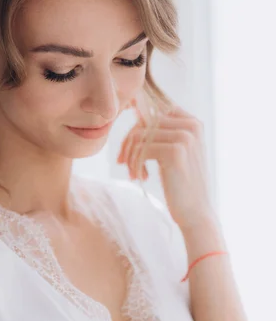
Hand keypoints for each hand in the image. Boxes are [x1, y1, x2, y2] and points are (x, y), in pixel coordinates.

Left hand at [117, 103, 217, 234]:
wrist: (196, 213)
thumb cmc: (181, 183)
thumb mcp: (175, 151)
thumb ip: (161, 131)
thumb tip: (134, 108)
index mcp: (192, 122)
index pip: (155, 107)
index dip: (136, 121)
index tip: (129, 144)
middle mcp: (191, 125)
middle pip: (144, 121)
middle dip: (128, 142)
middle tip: (123, 162)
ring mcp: (185, 138)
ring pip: (139, 135)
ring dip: (130, 156)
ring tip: (134, 172)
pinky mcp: (176, 152)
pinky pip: (140, 149)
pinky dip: (134, 164)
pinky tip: (142, 177)